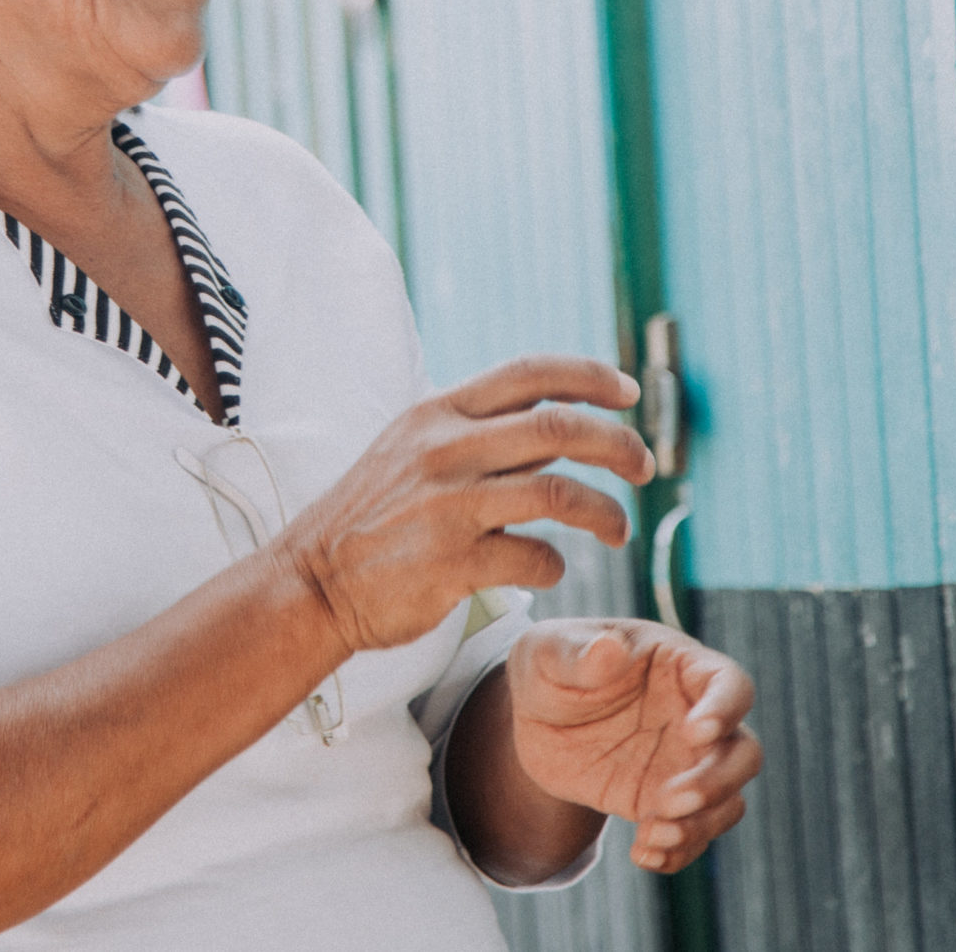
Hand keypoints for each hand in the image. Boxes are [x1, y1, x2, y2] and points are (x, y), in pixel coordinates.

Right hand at [274, 357, 655, 652]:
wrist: (311, 582)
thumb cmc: (373, 516)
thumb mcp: (412, 447)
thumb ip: (476, 432)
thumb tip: (557, 419)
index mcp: (437, 413)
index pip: (529, 373)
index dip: (590, 377)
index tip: (627, 393)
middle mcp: (444, 450)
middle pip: (560, 428)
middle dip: (618, 444)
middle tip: (644, 465)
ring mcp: (448, 507)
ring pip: (560, 495)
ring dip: (606, 512)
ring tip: (617, 529)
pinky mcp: (451, 564)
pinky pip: (535, 557)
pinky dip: (557, 564)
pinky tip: (551, 566)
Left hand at [503, 619, 760, 871]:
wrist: (531, 718)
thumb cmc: (550, 664)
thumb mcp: (547, 650)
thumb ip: (576, 653)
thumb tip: (610, 648)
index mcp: (679, 666)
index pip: (730, 684)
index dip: (725, 709)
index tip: (696, 733)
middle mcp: (694, 717)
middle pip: (743, 752)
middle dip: (718, 782)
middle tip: (669, 801)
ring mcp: (683, 763)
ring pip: (728, 800)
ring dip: (700, 825)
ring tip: (652, 834)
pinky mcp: (664, 802)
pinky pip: (692, 834)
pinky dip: (677, 852)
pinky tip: (642, 854)